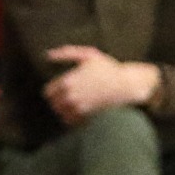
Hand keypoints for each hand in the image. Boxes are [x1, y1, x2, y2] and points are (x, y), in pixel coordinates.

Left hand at [43, 45, 159, 123]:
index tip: (60, 88)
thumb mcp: (88, 55)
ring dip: (64, 110)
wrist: (126, 85)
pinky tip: (80, 111)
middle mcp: (70, 96)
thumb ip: (66, 53)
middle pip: (53, 104)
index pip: (47, 92)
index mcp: (67, 81)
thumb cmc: (108, 68)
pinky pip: (71, 122)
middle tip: (67, 97)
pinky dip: (72, 118)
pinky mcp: (87, 116)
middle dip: (57, 101)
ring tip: (72, 105)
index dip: (53, 90)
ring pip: (60, 114)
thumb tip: (47, 55)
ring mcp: (79, 107)